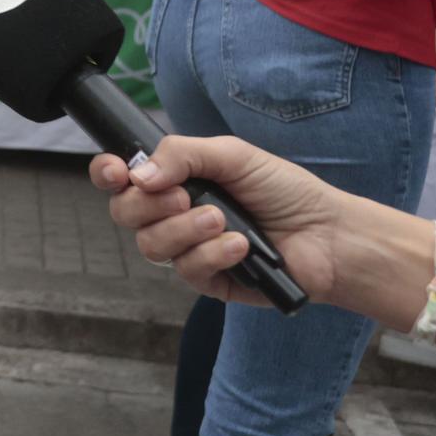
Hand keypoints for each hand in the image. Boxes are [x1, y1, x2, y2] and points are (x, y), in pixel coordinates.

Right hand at [87, 134, 343, 307]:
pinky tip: (240, 246)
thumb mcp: (232, 155)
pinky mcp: (208, 281)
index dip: (107, 174)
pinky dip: (212, 254)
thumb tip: (138, 175)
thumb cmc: (285, 190)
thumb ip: (181, 154)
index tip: (116, 172)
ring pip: (151, 245)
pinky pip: (186, 270)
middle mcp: (174, 215)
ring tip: (223, 221)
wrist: (328, 235)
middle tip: (185, 198)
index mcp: (175, 180)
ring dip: (185, 230)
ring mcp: (189, 249)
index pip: (121, 178)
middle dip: (149, 205)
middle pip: (125, 213)